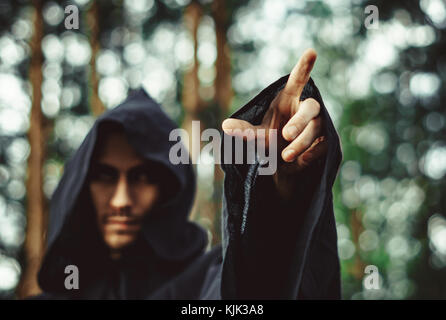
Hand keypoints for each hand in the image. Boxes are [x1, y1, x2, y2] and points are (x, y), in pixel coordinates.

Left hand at [222, 48, 326, 197]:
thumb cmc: (271, 140)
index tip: (311, 51)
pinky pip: (324, 145)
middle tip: (284, 135)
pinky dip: (311, 153)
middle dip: (299, 122)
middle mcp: (306, 109)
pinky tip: (301, 161)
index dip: (304, 67)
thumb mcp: (257, 136)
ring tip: (286, 157)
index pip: (298, 81)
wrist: (285, 165)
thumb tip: (225, 125)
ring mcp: (319, 125)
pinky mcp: (327, 141)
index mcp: (289, 100)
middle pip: (311, 107)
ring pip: (315, 129)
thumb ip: (244, 130)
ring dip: (300, 143)